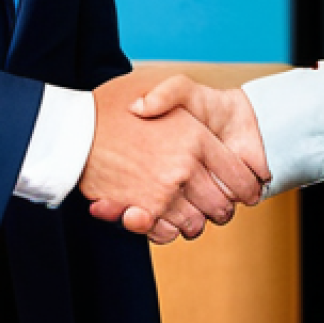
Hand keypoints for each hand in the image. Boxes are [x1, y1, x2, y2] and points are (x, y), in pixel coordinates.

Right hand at [79, 70, 263, 242]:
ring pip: (196, 225)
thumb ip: (203, 114)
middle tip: (212, 200)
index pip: (241, 176)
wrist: (76, 128)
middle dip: (220, 208)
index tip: (245, 189)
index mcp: (197, 137)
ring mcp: (164, 192)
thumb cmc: (119, 103)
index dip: (246, 186)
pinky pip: (168, 234)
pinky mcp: (143, 211)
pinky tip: (159, 213)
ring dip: (192, 220)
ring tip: (182, 205)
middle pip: (221, 207)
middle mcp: (185, 167)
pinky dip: (166, 230)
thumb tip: (217, 140)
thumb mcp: (167, 88)